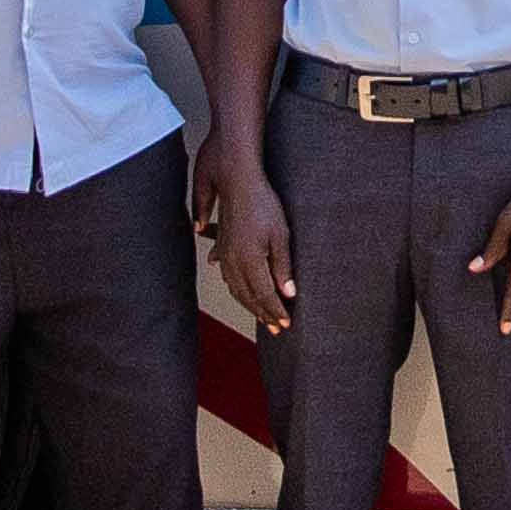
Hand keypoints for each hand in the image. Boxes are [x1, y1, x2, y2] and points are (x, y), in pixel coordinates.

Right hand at [210, 163, 300, 335]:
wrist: (236, 181)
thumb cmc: (262, 204)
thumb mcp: (281, 235)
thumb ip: (283, 267)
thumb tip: (288, 293)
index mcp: (249, 261)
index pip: (265, 295)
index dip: (276, 311)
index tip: (286, 324)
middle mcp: (233, 262)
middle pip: (249, 296)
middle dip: (264, 314)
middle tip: (276, 328)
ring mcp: (224, 255)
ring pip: (236, 289)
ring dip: (250, 305)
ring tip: (262, 315)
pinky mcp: (222, 247)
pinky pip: (228, 276)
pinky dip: (237, 289)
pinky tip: (240, 291)